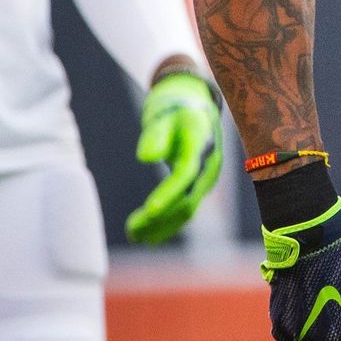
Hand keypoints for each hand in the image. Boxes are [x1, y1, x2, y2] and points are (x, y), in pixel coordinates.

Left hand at [126, 69, 222, 243]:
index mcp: (202, 143)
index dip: (168, 194)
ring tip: (133, 235)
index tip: (148, 211)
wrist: (195, 105)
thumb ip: (156, 135)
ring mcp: (207, 177)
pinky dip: (167, 221)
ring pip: (187, 208)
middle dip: (160, 219)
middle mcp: (209, 165)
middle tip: (131, 232)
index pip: (186, 174)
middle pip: (187, 199)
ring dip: (162, 225)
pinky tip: (147, 233)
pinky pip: (185, 206)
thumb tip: (145, 157)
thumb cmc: (174, 109)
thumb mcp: (163, 116)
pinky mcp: (199, 184)